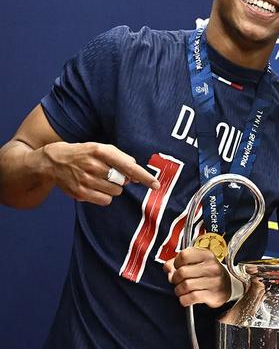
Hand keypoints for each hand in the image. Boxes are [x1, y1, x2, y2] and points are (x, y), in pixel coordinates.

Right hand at [41, 141, 158, 205]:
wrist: (53, 162)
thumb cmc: (83, 153)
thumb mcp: (100, 148)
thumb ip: (120, 157)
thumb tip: (136, 172)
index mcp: (100, 151)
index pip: (128, 166)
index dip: (144, 176)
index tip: (156, 184)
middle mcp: (93, 165)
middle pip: (123, 181)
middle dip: (121, 179)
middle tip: (109, 173)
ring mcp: (86, 180)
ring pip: (115, 191)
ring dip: (112, 187)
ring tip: (99, 179)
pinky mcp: (81, 193)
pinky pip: (105, 200)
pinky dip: (105, 196)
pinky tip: (95, 187)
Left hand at [164, 247, 231, 308]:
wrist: (227, 286)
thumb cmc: (209, 273)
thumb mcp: (196, 262)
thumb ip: (179, 262)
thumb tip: (167, 268)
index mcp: (206, 255)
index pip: (184, 255)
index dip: (175, 263)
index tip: (177, 267)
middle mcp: (211, 267)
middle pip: (182, 272)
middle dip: (175, 279)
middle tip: (177, 281)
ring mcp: (213, 281)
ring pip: (185, 286)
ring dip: (179, 290)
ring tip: (181, 290)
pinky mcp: (212, 295)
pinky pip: (191, 298)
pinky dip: (184, 299)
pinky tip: (186, 298)